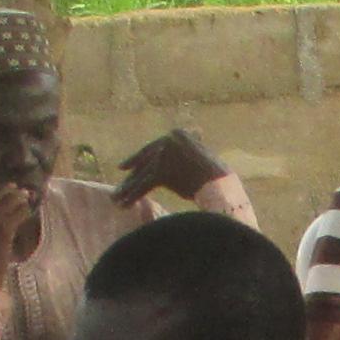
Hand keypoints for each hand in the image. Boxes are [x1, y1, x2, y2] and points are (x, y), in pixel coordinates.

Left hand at [112, 128, 231, 207]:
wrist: (222, 184)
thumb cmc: (217, 175)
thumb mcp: (201, 157)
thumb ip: (187, 153)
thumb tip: (184, 149)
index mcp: (177, 134)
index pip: (153, 148)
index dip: (138, 158)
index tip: (125, 166)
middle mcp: (168, 141)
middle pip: (145, 160)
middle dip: (130, 174)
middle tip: (117, 184)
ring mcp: (164, 155)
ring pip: (142, 174)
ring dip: (129, 189)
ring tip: (116, 199)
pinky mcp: (161, 172)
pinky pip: (144, 185)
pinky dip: (133, 196)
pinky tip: (123, 205)